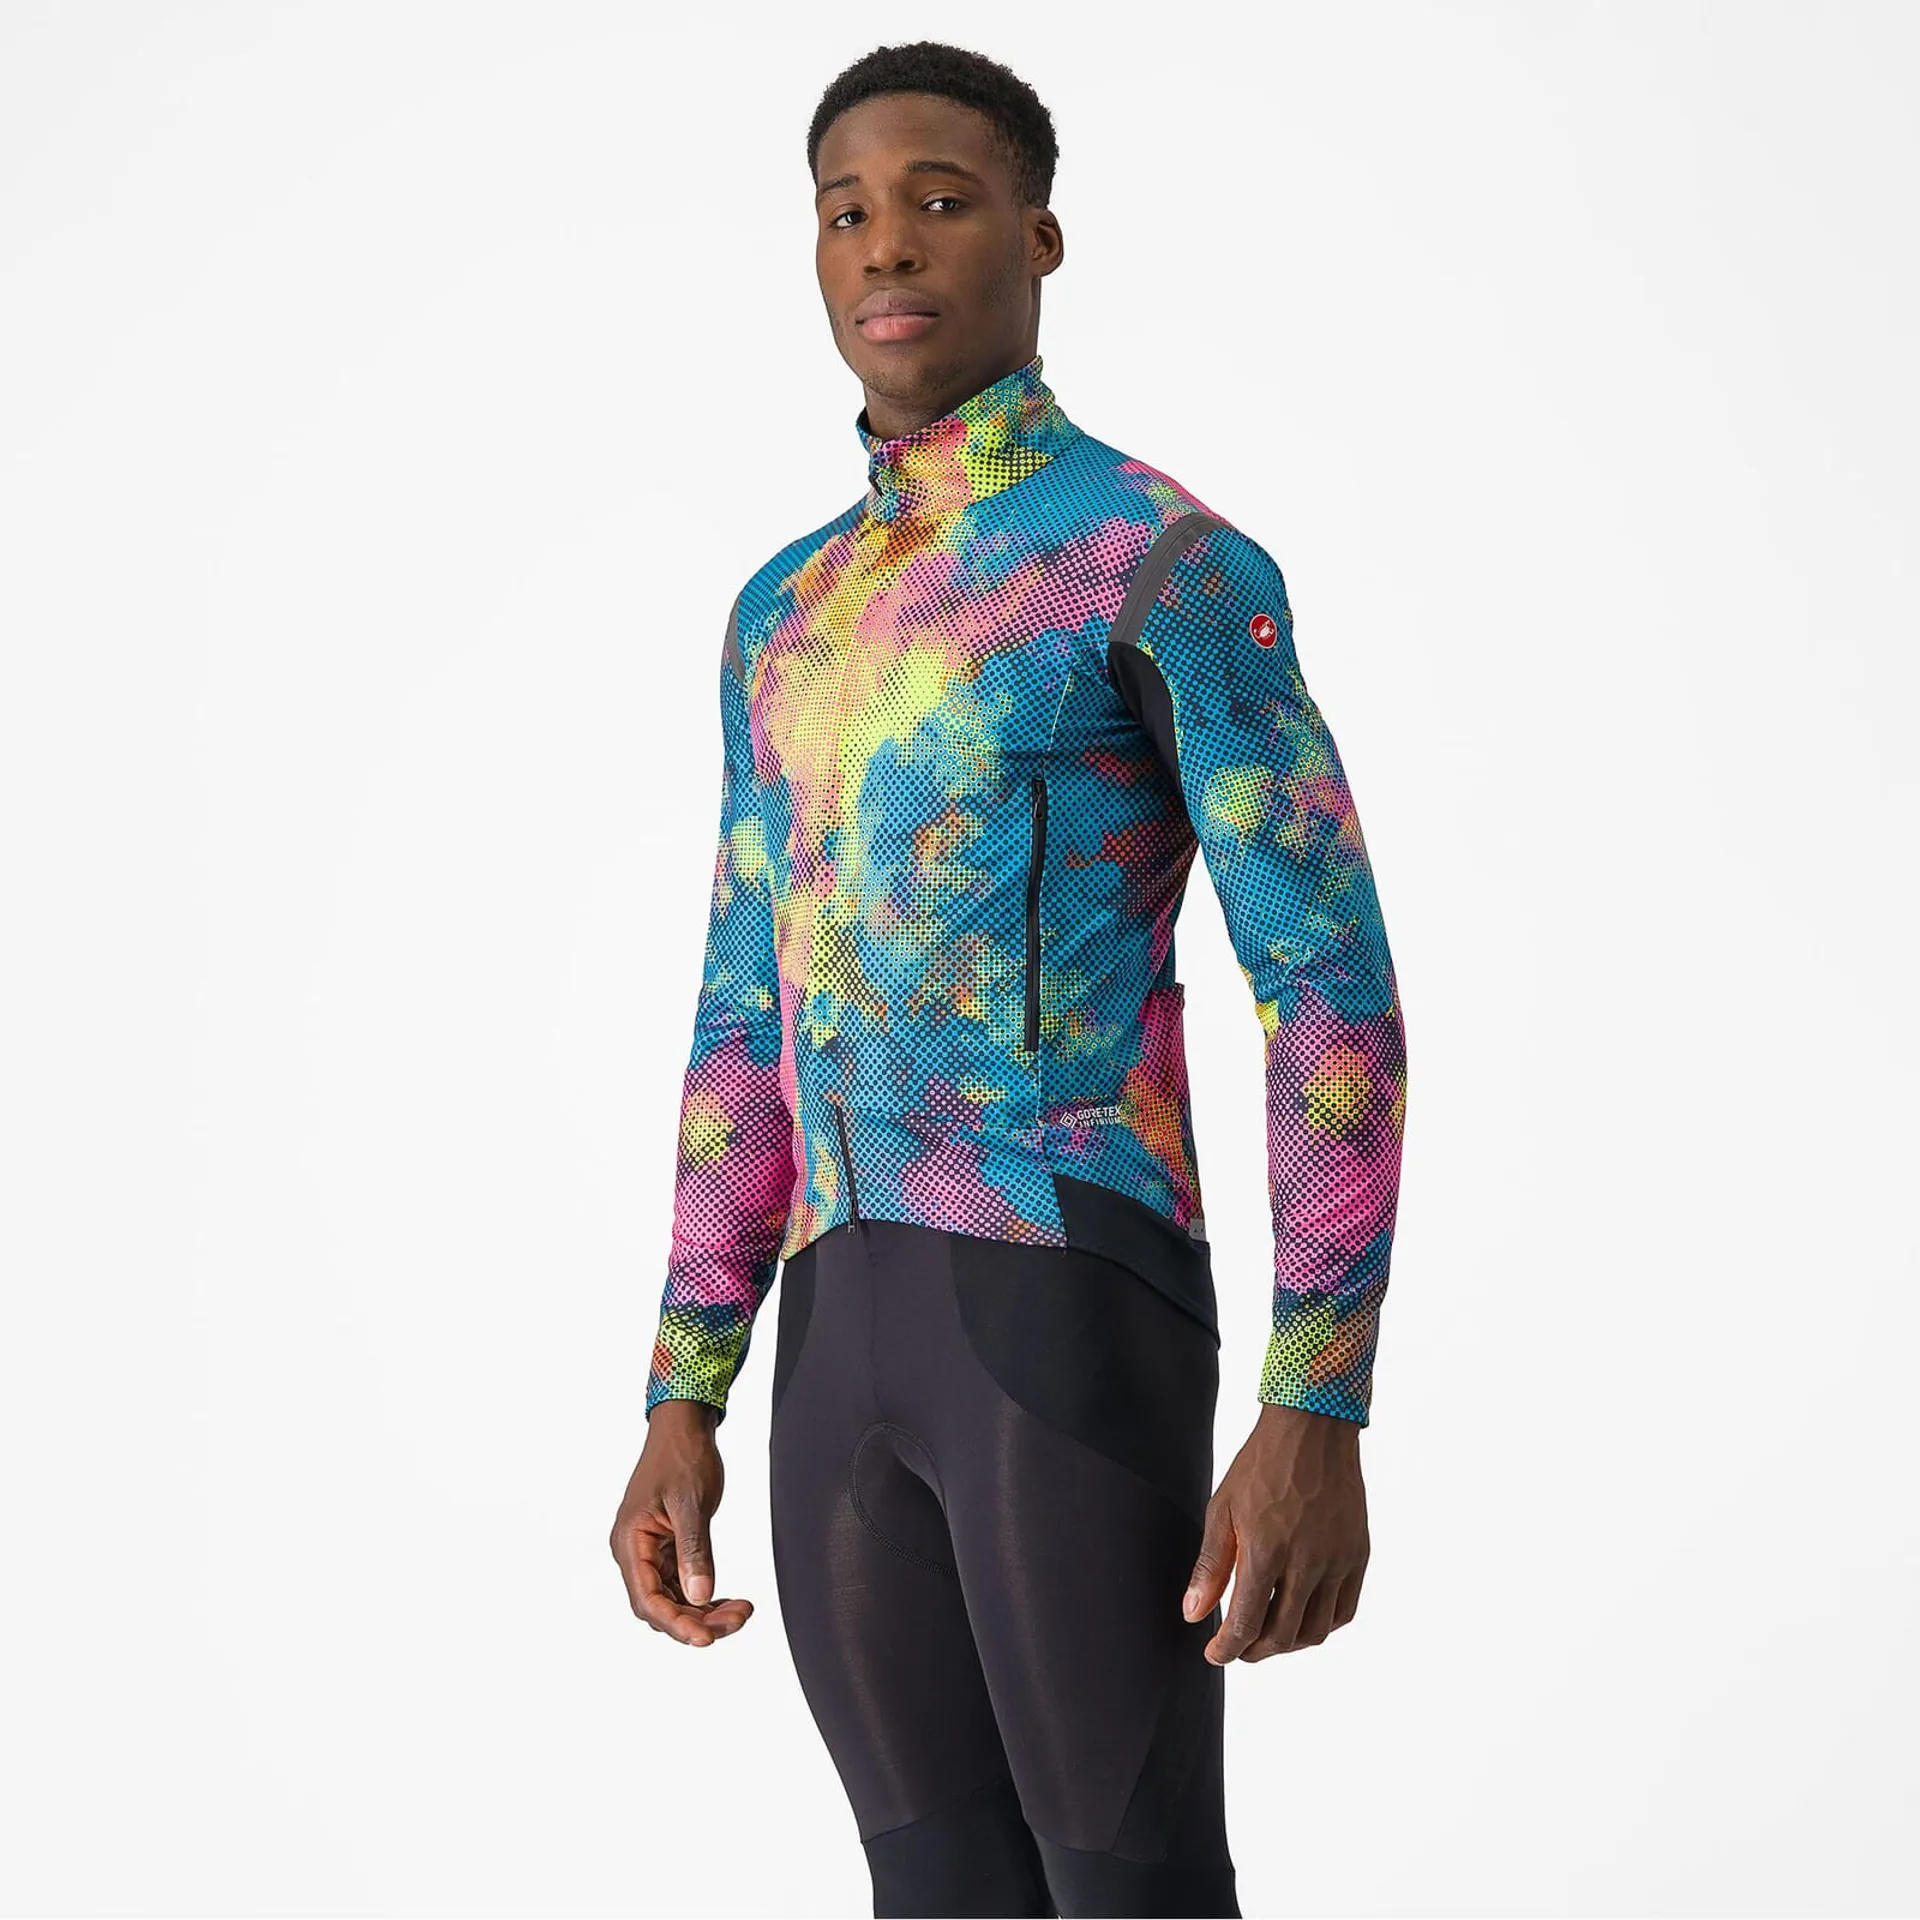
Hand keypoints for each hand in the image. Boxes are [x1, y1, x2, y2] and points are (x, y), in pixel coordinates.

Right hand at [609, 1400, 754, 1646]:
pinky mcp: (667, 1548)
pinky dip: (704, 1595)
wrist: (684, 1426)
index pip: (648, 1599)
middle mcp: (635, 1553)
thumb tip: (701, 1596)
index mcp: (629, 1542)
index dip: (677, 1623)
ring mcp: (650, 1552)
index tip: (707, 1638)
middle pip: (660, 1606)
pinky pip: (682, 1583)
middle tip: (739, 1620)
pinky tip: (730, 1599)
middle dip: (697, 1620)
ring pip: (673, 1599)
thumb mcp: (691, 1502)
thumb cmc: (681, 1456)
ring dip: (704, 1611)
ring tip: (742, 1611)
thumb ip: (695, 1550)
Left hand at [1181, 1403, 1368, 1661]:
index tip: (1215, 1654)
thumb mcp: (1222, 1509)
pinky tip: (1302, 1616)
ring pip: (1316, 1631)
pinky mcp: (1358, 1555)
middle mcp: (1306, 1562)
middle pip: (1282, 1636)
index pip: (1246, 1624)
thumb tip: (1192, 1614)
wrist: (1313, 1429)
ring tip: (1268, 1634)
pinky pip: (1344, 1611)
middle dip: (1254, 1651)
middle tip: (1238, 1647)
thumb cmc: (1262, 1464)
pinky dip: (1322, 1625)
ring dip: (1288, 1643)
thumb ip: (1210, 1567)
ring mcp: (1337, 1560)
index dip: (1227, 1649)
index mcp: (1266, 1550)